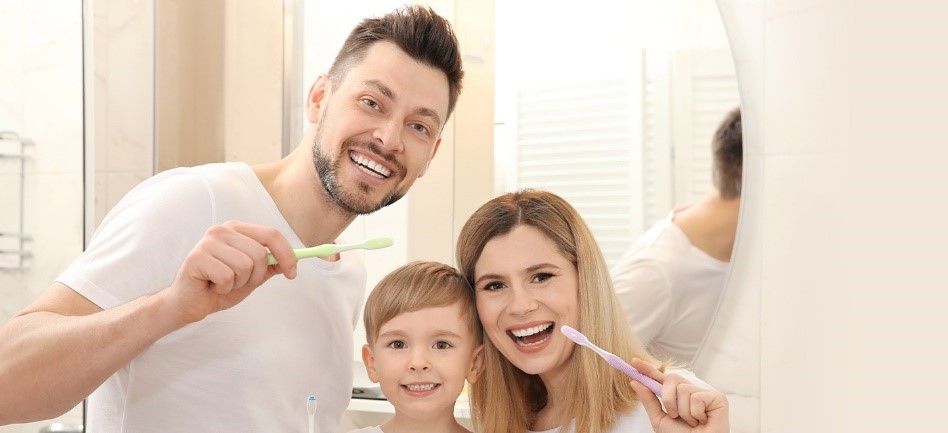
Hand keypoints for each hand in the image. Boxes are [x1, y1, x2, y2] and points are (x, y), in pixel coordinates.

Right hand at [165, 221, 297, 323]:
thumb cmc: (220, 286)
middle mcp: (222, 230)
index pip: (271, 234)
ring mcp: (208, 242)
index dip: (287, 254)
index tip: (292, 273)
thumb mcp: (252, 276)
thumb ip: (271, 265)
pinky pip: (227, 276)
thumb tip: (294, 260)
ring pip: (245, 265)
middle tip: (239, 282)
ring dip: (238, 283)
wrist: (190, 303)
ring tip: (224, 283)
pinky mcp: (196, 258)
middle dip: (256, 275)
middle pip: (259, 253)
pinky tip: (212, 286)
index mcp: (237, 229)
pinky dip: (224, 288)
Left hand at [628, 358, 729, 432]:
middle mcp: (690, 391)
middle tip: (674, 415)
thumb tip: (635, 382)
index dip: (649, 369)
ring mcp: (704, 394)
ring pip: (683, 389)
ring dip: (683, 411)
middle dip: (668, 398)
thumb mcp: (660, 420)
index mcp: (677, 396)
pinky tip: (702, 421)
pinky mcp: (717, 398)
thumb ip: (649, 401)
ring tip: (692, 422)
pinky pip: (696, 397)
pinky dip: (695, 413)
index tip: (634, 362)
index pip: (661, 378)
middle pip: (671, 378)